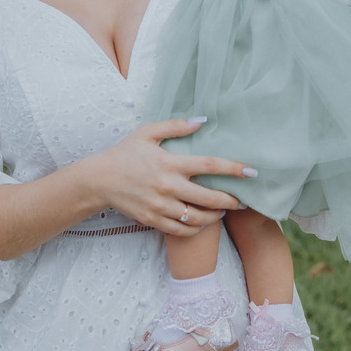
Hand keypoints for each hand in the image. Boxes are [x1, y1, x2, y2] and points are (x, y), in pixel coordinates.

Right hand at [96, 117, 245, 236]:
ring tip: (222, 211)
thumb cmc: (125, 153)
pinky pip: (181, 230)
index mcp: (170, 163)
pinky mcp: (153, 220)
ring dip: (215, 216)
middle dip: (231, 201)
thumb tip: (202, 120)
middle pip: (209, 198)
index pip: (210, 166)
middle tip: (242, 202)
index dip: (234, 169)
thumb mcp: (147, 133)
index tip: (252, 172)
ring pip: (197, 218)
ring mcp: (160, 206)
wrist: (99, 179)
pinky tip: (200, 221)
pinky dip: (195, 228)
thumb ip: (176, 126)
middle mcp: (168, 186)